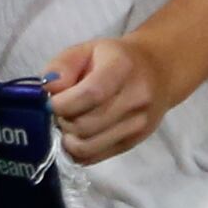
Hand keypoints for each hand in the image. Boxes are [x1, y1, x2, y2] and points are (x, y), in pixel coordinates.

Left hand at [42, 33, 174, 161]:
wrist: (158, 72)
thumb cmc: (114, 59)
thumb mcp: (86, 49)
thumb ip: (62, 66)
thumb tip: (49, 89)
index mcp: (122, 68)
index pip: (91, 94)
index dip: (63, 103)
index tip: (50, 102)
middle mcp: (136, 98)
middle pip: (85, 125)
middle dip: (62, 120)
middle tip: (62, 110)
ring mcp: (137, 124)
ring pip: (86, 146)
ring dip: (69, 138)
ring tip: (71, 122)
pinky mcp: (133, 143)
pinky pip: (93, 158)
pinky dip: (77, 150)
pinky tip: (79, 135)